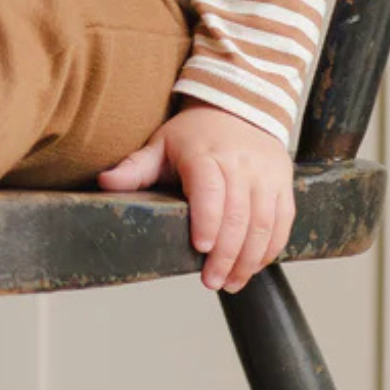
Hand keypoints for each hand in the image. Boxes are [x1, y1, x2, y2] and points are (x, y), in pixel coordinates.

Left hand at [97, 101, 294, 293]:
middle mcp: (241, 164)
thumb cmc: (195, 134)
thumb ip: (135, 167)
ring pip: (264, 223)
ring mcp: (266, 175)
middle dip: (226, 254)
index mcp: (207, 154)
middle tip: (211, 281)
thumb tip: (105, 182)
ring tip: (230, 282)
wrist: (240, 108)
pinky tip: (252, 267)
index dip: (208, 219)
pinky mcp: (283, 185)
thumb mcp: (161, 144)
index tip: (200, 246)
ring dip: (249, 259)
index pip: (211, 189)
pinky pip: (282, 222)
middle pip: (239, 214)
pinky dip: (270, 249)